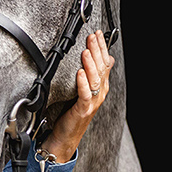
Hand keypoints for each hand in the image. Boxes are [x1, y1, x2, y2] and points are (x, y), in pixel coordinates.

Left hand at [46, 31, 113, 162]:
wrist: (66, 136)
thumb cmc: (71, 113)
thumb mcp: (83, 91)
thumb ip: (90, 76)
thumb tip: (99, 58)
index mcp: (101, 88)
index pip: (105, 63)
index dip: (102, 48)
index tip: (97, 34)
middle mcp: (100, 94)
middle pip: (101, 68)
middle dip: (97, 51)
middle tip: (92, 37)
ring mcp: (93, 102)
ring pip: (95, 80)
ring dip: (90, 64)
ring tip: (86, 51)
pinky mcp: (83, 110)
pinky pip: (85, 94)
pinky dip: (82, 83)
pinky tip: (79, 73)